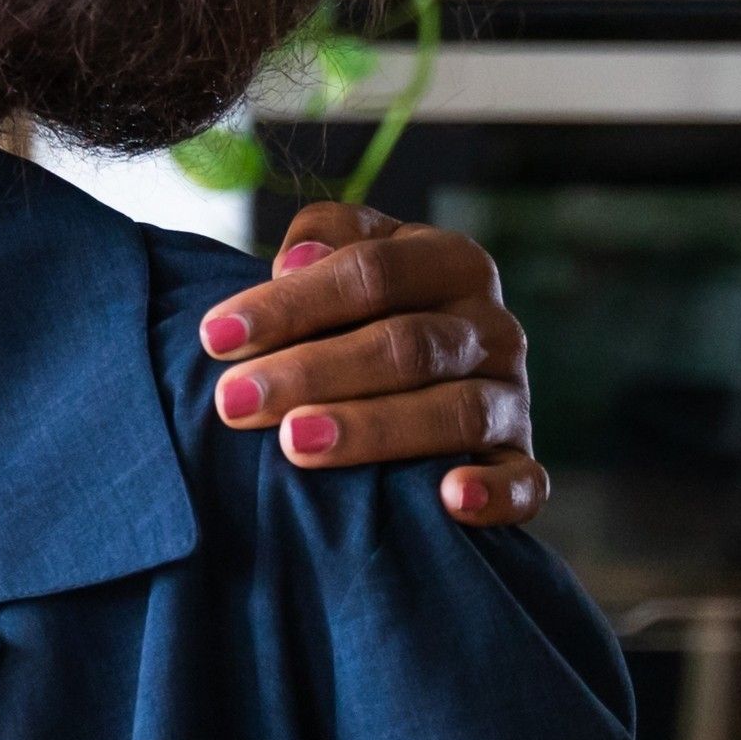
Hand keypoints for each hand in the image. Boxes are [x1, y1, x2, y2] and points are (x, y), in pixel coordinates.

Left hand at [205, 202, 545, 523]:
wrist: (421, 365)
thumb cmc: (361, 306)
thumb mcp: (346, 253)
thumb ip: (322, 239)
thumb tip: (293, 262)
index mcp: (452, 261)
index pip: (372, 273)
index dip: (292, 304)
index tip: (215, 338)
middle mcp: (493, 326)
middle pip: (406, 345)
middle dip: (312, 372)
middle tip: (234, 402)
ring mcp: (512, 396)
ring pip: (455, 412)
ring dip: (373, 429)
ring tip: (296, 444)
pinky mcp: (520, 459)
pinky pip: (525, 482)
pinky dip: (494, 494)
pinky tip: (448, 500)